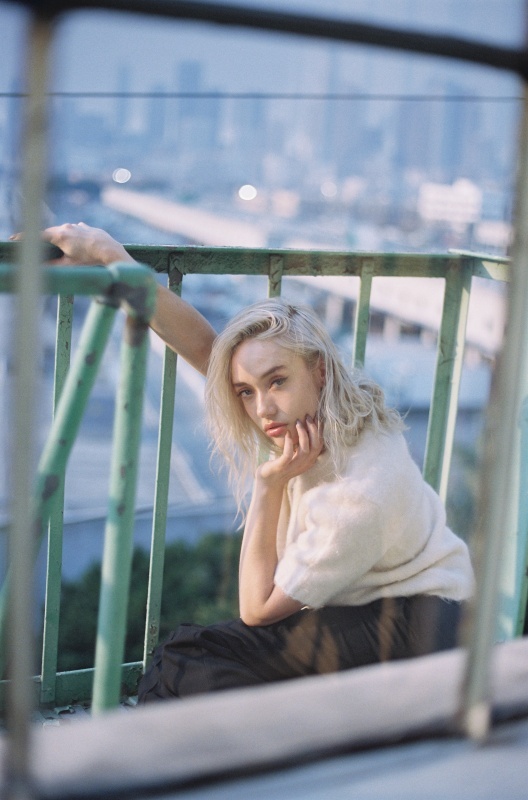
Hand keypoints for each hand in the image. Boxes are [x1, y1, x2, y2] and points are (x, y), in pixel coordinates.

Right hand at [10, 222, 133, 266]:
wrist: (112, 253)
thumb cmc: (90, 261)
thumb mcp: (69, 266)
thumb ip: (52, 266)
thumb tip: (39, 267)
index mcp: (60, 235)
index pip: (38, 235)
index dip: (26, 238)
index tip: (15, 239)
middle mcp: (68, 227)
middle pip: (51, 232)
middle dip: (42, 238)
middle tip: (34, 243)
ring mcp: (80, 226)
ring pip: (65, 231)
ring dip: (59, 237)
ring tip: (57, 246)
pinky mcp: (89, 228)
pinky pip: (77, 231)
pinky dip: (73, 236)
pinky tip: (76, 243)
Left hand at [257, 414, 322, 485]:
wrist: (268, 481)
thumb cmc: (280, 465)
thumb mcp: (294, 455)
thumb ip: (301, 446)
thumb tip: (304, 428)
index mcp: (309, 461)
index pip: (320, 445)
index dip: (320, 431)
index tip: (317, 417)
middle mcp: (304, 464)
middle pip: (316, 446)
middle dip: (314, 430)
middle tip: (308, 417)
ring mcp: (293, 466)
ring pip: (305, 450)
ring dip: (303, 434)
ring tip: (298, 422)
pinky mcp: (282, 467)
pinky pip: (288, 454)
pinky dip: (289, 443)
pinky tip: (287, 432)